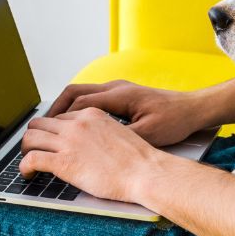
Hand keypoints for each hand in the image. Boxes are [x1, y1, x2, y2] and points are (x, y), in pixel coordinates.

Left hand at [18, 108, 168, 203]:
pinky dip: (24, 167)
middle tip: (35, 150)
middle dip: (34, 137)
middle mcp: (77, 124)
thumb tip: (88, 145)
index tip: (51, 142)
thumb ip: (98, 134)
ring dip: (25, 150)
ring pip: (30, 138)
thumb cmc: (138, 160)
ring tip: (28, 162)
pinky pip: (31, 159)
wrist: (146, 172)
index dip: (53, 131)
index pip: (60, 117)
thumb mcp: (117, 134)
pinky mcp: (64, 162)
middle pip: (40, 123)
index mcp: (91, 115)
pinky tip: (28, 174)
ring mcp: (69, 142)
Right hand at [46, 80, 213, 146]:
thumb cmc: (174, 121)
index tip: (45, 131)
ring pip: (82, 93)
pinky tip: (76, 126)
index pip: (78, 102)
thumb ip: (121, 137)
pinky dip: (78, 109)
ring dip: (66, 108)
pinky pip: (92, 98)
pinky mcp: (123, 96)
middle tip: (41, 128)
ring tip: (53, 127)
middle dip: (55, 109)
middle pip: (74, 92)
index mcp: (119, 95)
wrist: (193, 110)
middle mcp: (115, 88)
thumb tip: (95, 147)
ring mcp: (119, 90)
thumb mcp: (148, 134)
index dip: (59, 117)